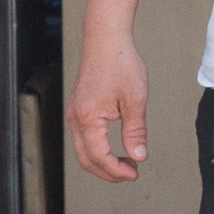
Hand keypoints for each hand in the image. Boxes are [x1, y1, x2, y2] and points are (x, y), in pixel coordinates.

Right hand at [70, 36, 148, 182]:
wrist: (105, 39)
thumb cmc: (120, 63)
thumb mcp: (135, 99)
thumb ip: (136, 131)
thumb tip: (139, 156)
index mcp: (87, 117)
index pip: (98, 156)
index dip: (116, 170)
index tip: (135, 173)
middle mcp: (75, 118)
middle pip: (86, 159)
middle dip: (108, 172)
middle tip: (131, 173)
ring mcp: (73, 114)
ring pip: (82, 151)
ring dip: (102, 162)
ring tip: (126, 163)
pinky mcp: (77, 109)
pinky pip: (83, 139)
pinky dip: (97, 150)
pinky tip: (115, 148)